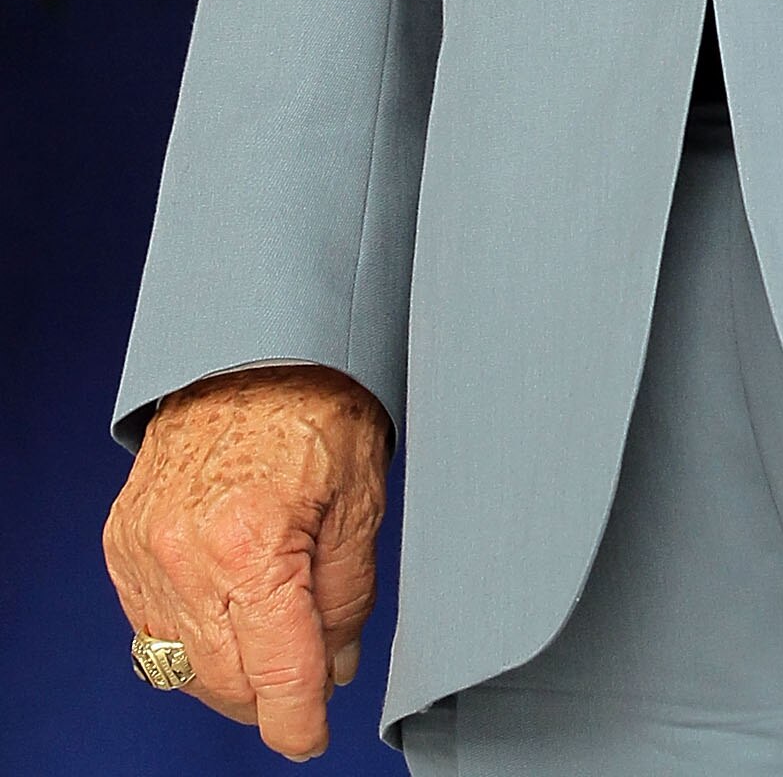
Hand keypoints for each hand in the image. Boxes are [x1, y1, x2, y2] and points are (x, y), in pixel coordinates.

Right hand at [104, 366, 391, 760]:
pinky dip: (192, 635)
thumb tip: (333, 665)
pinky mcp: (124, 543)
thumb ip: (347, 594)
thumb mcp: (361, 497)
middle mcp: (186, 556)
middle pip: (227, 682)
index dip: (300, 721)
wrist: (250, 344)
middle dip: (272, 695)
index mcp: (253, 544)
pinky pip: (151, 627)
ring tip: (274, 640)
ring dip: (230, 671)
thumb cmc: (314, 402)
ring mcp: (145, 551)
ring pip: (184, 665)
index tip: (312, 736)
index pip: (277, 675)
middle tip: (309, 676)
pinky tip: (228, 612)